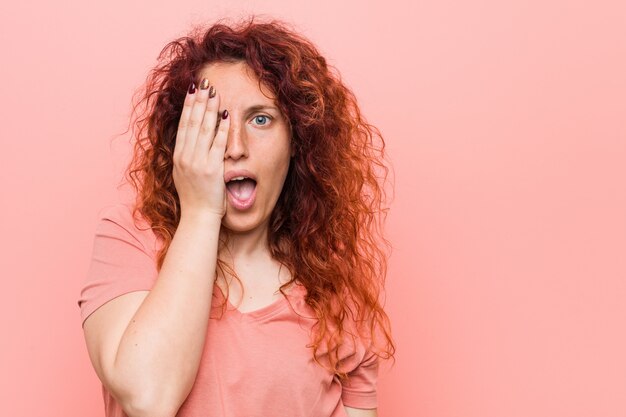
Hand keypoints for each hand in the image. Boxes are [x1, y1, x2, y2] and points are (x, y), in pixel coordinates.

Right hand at [172, 78, 229, 217]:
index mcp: (179, 157)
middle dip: (198, 100)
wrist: (198, 218)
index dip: (188, 105)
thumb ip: (189, 158)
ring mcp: (197, 162)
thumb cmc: (195, 200)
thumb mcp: (185, 175)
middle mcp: (185, 156)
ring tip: (214, 92)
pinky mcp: (212, 169)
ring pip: (204, 129)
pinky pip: (218, 144)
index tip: (192, 89)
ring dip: (210, 108)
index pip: (183, 124)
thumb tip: (193, 144)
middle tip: (204, 82)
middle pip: (192, 122)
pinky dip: (222, 129)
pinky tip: (226, 115)